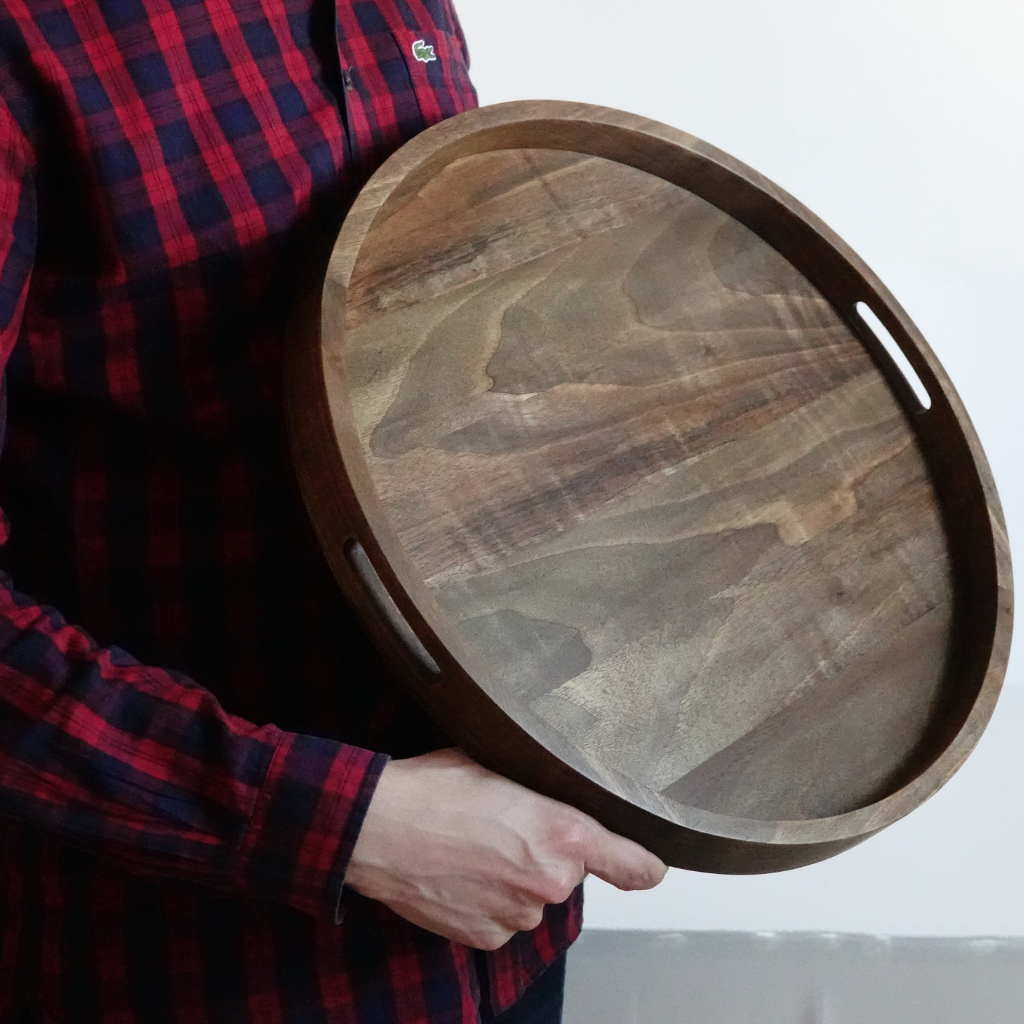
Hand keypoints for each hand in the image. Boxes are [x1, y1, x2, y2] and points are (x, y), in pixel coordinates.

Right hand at [345, 748, 666, 949]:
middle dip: (545, 855)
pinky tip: (459, 874)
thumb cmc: (435, 786)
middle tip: (503, 827)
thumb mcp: (502, 764)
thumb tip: (561, 794)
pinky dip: (488, 902)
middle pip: (567, 872)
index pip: (633, 864)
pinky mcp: (487, 938)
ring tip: (472, 848)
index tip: (648, 865)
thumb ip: (545, 790)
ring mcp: (518, 915)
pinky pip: (503, 919)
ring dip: (514, 880)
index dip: (643, 864)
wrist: (378, 828)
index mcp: (564, 833)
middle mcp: (551, 882)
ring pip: (532, 898)